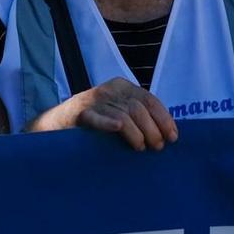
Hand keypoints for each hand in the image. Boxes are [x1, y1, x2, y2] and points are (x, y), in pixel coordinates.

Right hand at [63, 78, 178, 150]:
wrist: (60, 121)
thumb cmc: (97, 120)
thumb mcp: (119, 110)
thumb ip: (139, 115)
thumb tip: (167, 132)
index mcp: (122, 86)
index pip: (149, 99)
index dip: (164, 118)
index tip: (173, 136)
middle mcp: (110, 89)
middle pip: (138, 108)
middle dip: (153, 129)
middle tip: (158, 147)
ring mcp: (94, 100)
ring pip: (123, 115)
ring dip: (136, 133)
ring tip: (141, 147)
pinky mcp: (80, 112)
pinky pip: (97, 117)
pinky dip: (108, 123)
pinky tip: (118, 129)